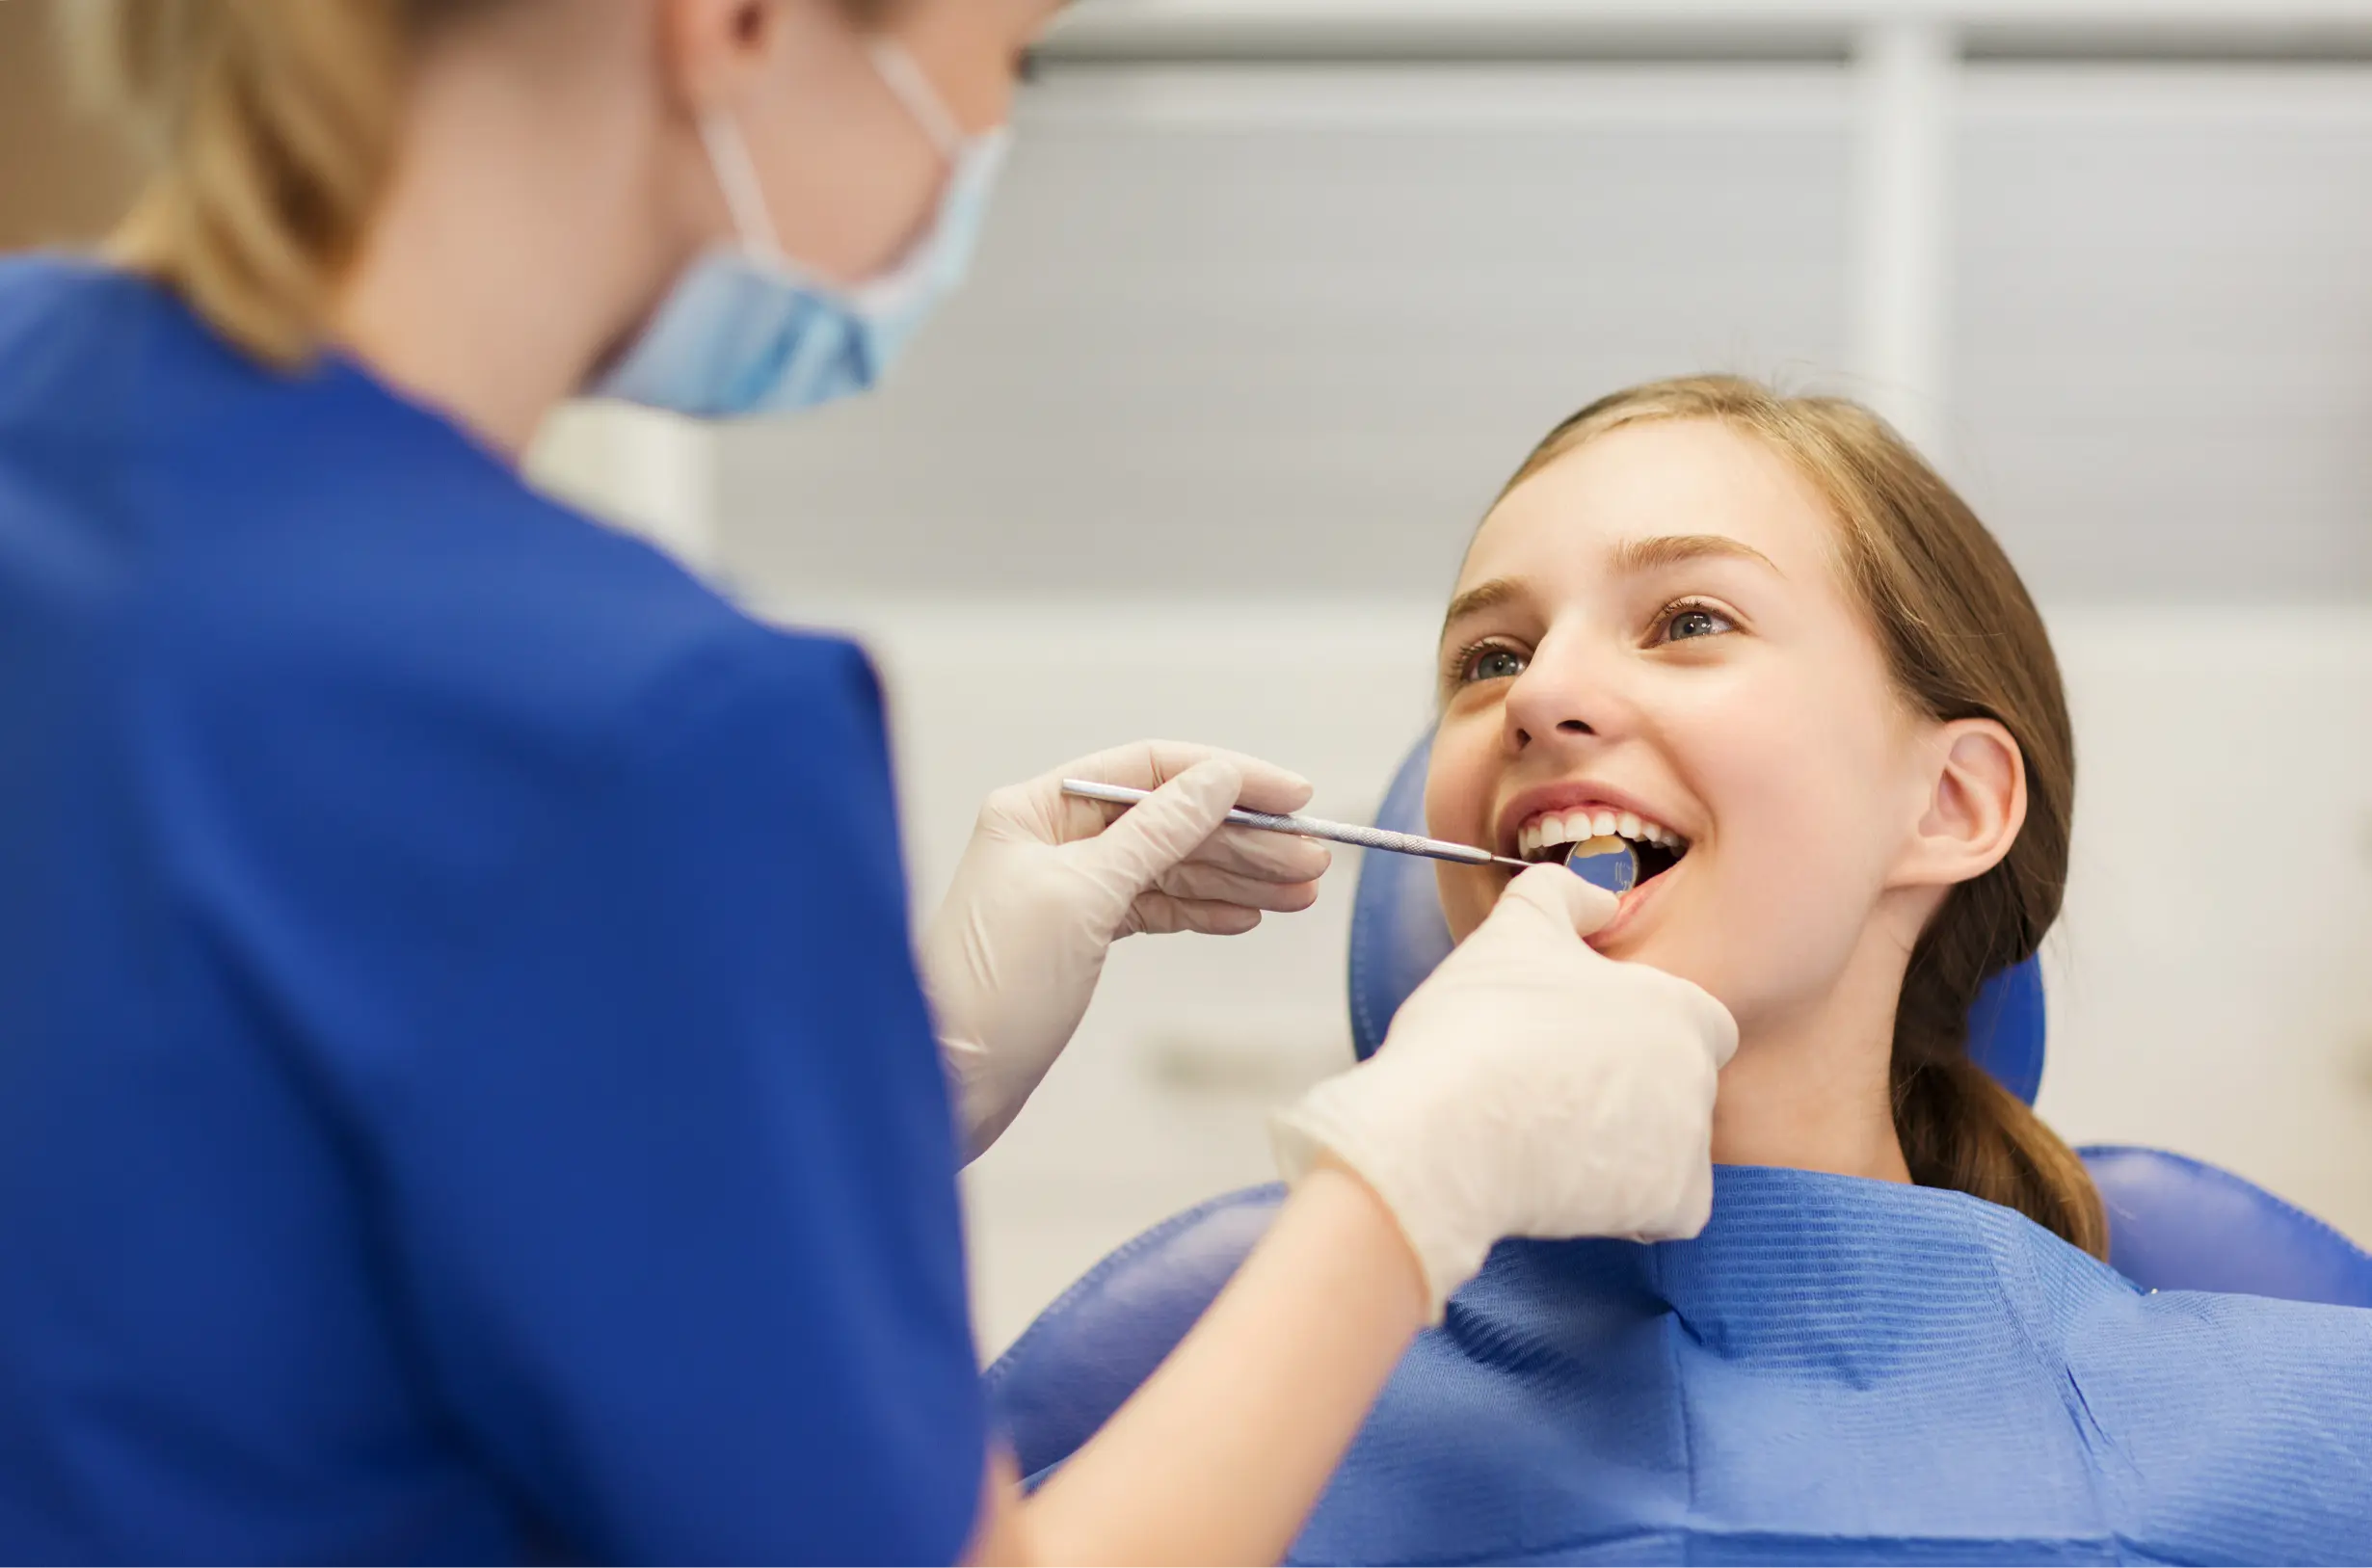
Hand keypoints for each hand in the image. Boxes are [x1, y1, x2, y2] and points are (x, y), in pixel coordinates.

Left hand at [924, 741, 1329, 1160]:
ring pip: (1171, 866)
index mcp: (1036, 809)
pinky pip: (1157, 908)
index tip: (1293, 796)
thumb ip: (1156, 833)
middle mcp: (1051, 839)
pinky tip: (1248, 914)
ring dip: (1238, 875)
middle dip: (1244, 836)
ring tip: (1301, 891)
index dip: (1227, 777)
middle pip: (1169, 819)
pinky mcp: (1080, 937)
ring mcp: (1068, 889)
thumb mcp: (1082, 898)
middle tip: (1312, 859)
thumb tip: (1217, 780)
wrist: (946, 1085)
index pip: (1150, 770)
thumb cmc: (991, 991)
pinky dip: (1205, 910)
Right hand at [1272, 863, 1738, 1318]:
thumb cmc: (1477, 1029)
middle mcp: (1697, 1073)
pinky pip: (1669, 1208)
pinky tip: (1570, 1183)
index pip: (1697, 1019)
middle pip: (1682, 1084)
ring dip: (1626, 1147)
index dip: (1644, 1029)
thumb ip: (1565, 895)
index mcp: (1676, 1005)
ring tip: (1549, 1135)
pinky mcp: (1672, 1204)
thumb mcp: (1515, 929)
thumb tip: (1599, 900)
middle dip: (1634, 1089)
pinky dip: (1629, 1205)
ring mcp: (1690, 1142)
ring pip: (1672, 1147)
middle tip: (1558, 1089)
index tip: (1590, 1040)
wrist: (1445, 1133)